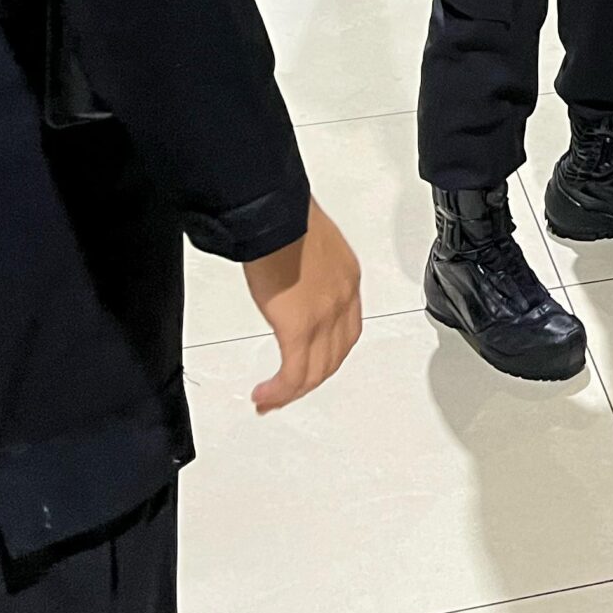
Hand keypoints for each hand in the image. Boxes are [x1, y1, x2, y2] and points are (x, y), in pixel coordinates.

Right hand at [244, 199, 362, 411]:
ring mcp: (324, 317)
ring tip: (272, 399)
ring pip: (316, 372)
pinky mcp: (299, 329)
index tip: (310, 361)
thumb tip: (290, 276)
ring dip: (294, 392)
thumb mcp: (309, 242)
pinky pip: (294, 375)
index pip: (347, 329)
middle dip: (312, 378)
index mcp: (347, 278)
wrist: (275, 213)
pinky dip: (280, 392)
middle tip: (289, 389)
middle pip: (335, 356)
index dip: (329, 352)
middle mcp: (343, 300)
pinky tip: (264, 396)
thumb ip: (307, 266)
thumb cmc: (284, 216)